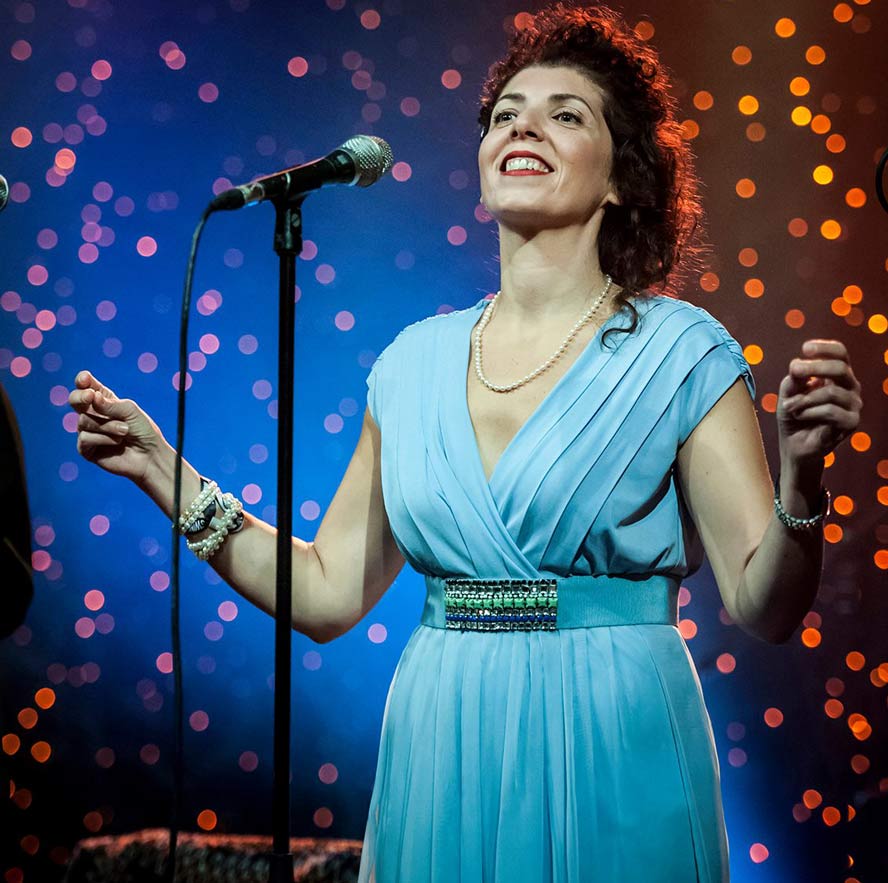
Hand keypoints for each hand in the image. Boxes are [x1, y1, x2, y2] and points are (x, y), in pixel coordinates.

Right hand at [68, 371, 167, 485]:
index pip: (87, 387)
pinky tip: (116, 442)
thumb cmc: (142, 430)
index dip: (82, 381)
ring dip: (108, 425)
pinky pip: (85, 438)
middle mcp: (93, 414)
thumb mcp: (130, 411)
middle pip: (75, 400)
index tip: (85, 378)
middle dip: (80, 396)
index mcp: (103, 401)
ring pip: (84, 420)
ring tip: (125, 431)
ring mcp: (88, 431)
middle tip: (90, 397)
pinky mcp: (86, 448)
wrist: (149, 455)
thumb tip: (92, 397)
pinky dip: (104, 438)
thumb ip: (110, 404)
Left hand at [776, 340, 861, 466]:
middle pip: (840, 368)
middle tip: (793, 370)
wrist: (795, 444)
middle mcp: (850, 387)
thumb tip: (797, 365)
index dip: (826, 348)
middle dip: (814, 367)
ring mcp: (853, 404)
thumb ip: (793, 379)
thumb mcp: (788, 393)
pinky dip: (809, 412)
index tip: (805, 348)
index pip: (840, 353)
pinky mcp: (852, 422)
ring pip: (831, 392)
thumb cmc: (793, 414)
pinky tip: (800, 416)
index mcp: (837, 375)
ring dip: (804, 399)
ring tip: (790, 407)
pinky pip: (830, 411)